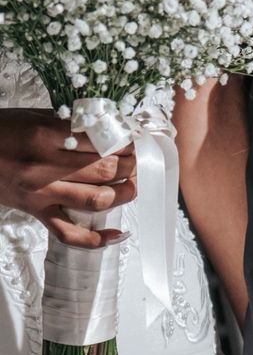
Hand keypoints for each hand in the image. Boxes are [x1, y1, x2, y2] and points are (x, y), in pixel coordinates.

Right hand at [0, 109, 136, 248]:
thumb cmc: (1, 131)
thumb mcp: (34, 115)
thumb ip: (70, 122)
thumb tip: (109, 125)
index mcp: (46, 136)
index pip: (101, 140)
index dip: (124, 140)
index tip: (133, 139)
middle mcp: (45, 166)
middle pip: (105, 169)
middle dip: (130, 165)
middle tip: (137, 159)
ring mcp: (41, 193)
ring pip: (97, 199)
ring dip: (125, 193)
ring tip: (133, 184)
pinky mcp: (35, 212)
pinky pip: (69, 233)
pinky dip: (96, 239)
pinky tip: (118, 234)